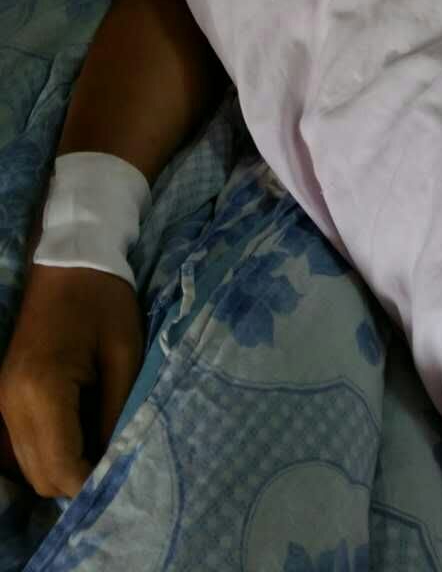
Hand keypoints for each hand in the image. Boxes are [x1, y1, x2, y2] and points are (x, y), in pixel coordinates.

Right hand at [0, 265, 142, 498]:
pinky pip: (26, 443)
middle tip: (121, 462)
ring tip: (106, 444)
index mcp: (42, 390)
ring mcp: (4, 400)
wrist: (71, 258)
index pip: (62, 468)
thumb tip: (118, 463)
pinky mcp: (7, 395)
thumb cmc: (104, 300)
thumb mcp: (124, 355)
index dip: (95, 483)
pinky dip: (54, 448)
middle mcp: (12, 403)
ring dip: (66, 466)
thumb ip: (119, 413)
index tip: (129, 476)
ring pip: (31, 465)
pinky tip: (85, 430)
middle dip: (80, 480)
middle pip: (41, 477)